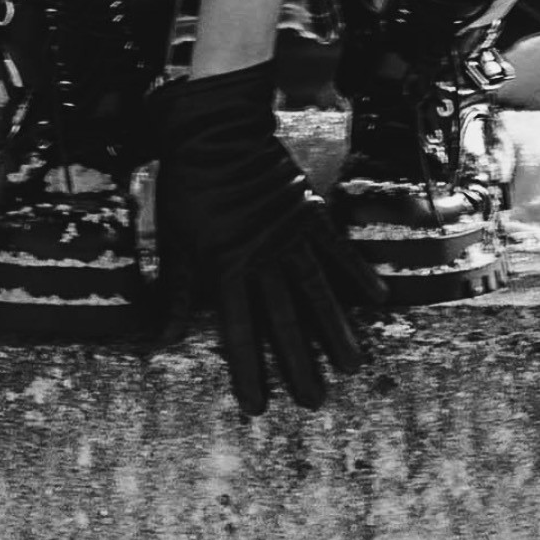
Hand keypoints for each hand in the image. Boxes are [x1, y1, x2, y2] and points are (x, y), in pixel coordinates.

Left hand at [151, 66, 378, 419]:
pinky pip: (338, 250)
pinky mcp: (310, 213)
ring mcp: (290, 236)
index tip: (258, 408)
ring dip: (334, 332)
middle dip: (298, 366)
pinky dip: (357, 274)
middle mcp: (261, 259)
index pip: (237, 332)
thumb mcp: (173, 242)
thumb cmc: (188, 187)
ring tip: (352, 367)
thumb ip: (178, 293)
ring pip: (316, 293)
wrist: (216, 130)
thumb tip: (161, 340)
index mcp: (224, 268)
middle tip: (315, 403)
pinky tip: (378, 299)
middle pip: (283, 322)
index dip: (247, 372)